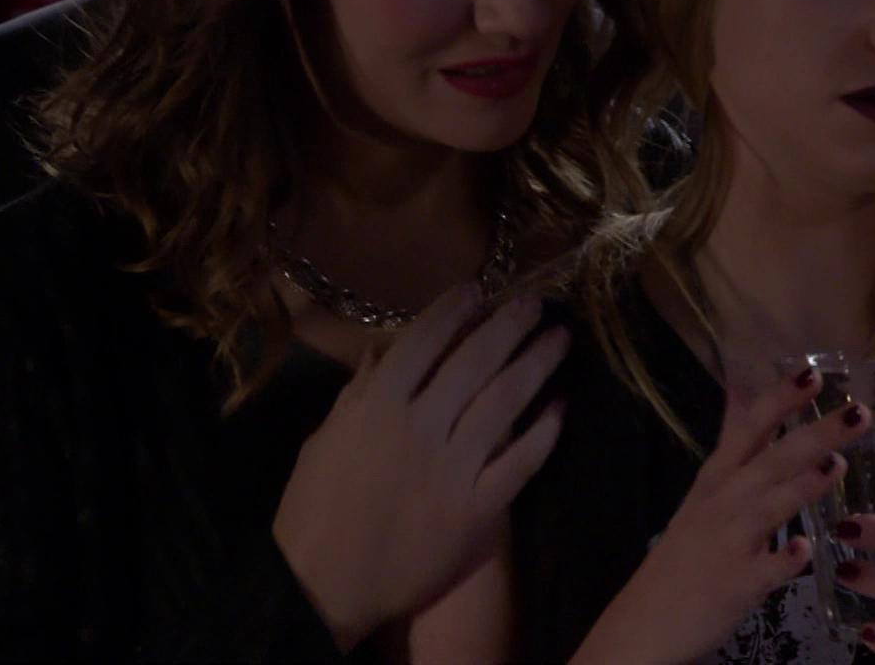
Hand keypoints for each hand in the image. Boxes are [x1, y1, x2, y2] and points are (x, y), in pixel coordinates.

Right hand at [273, 286, 567, 650]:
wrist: (326, 584)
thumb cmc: (315, 510)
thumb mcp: (325, 439)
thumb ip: (358, 393)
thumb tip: (381, 351)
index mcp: (378, 405)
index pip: (425, 340)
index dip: (454, 310)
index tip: (479, 289)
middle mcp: (421, 426)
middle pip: (475, 360)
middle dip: (510, 325)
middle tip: (537, 302)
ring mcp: (454, 466)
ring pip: (506, 401)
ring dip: (537, 364)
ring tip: (559, 339)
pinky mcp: (480, 507)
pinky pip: (521, 462)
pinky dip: (544, 433)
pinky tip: (559, 409)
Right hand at [570, 369, 870, 664]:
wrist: (646, 622)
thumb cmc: (683, 556)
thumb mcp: (704, 492)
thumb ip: (732, 446)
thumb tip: (741, 392)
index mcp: (716, 480)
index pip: (750, 429)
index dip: (780, 400)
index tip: (814, 372)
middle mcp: (723, 504)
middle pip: (771, 461)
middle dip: (813, 434)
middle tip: (858, 410)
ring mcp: (729, 544)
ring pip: (768, 507)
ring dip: (802, 485)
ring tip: (839, 463)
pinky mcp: (737, 585)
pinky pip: (763, 570)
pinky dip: (782, 560)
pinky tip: (803, 550)